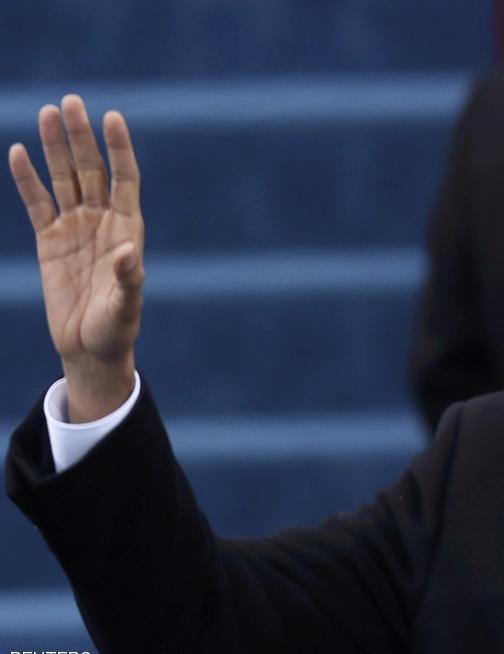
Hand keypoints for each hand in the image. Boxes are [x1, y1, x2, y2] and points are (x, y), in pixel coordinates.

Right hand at [9, 95, 143, 421]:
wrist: (90, 347)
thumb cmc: (116, 327)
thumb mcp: (126, 305)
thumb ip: (129, 278)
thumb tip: (129, 253)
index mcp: (127, 228)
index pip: (125, 178)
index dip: (119, 148)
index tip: (112, 117)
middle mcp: (102, 221)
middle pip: (91, 169)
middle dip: (81, 137)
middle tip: (71, 101)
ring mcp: (75, 228)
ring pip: (64, 178)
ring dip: (55, 147)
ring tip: (47, 112)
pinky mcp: (49, 241)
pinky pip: (37, 203)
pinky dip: (27, 179)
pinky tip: (17, 152)